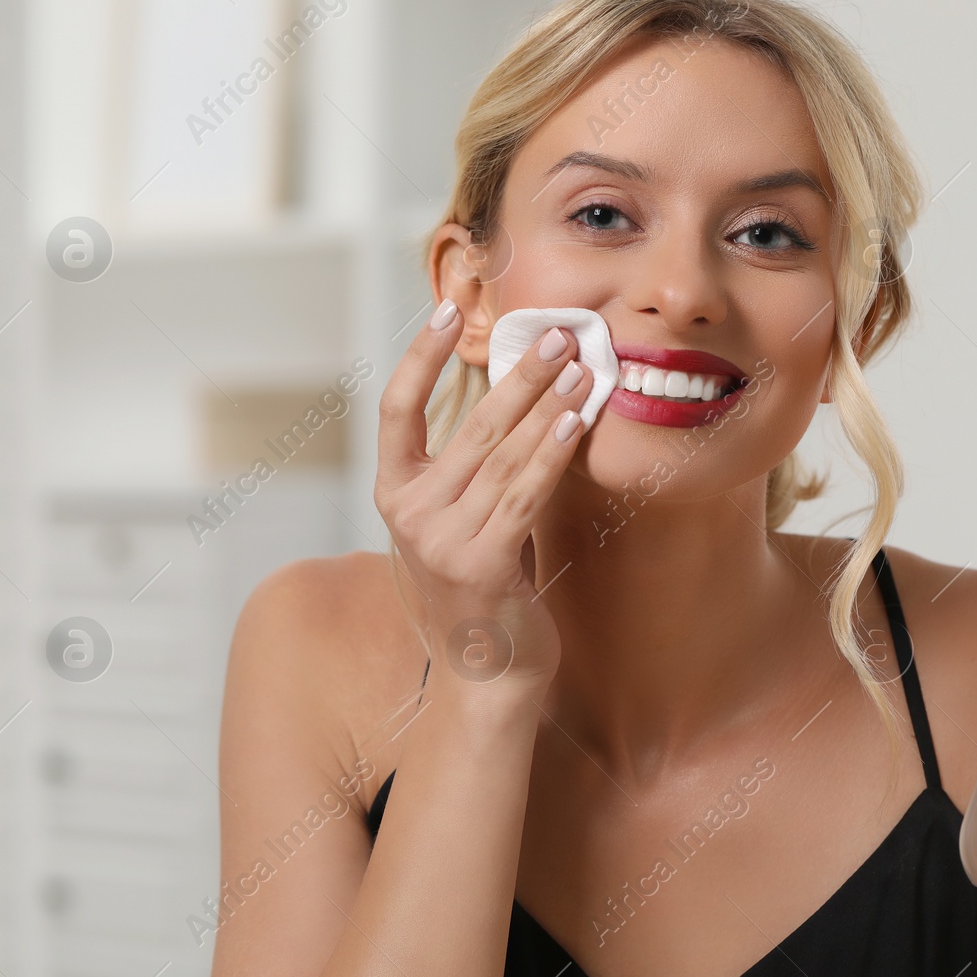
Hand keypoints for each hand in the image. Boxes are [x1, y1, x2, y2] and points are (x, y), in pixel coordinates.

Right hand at [374, 300, 594, 690]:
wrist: (489, 670)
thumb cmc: (486, 581)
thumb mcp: (463, 516)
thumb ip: (475, 463)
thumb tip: (520, 385)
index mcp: (395, 494)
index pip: (397, 408)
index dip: (420, 355)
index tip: (449, 307)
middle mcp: (408, 514)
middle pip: (470, 424)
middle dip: (519, 373)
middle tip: (558, 332)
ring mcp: (440, 541)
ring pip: (504, 456)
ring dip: (548, 406)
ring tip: (581, 367)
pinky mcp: (481, 564)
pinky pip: (525, 493)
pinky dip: (553, 452)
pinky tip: (578, 421)